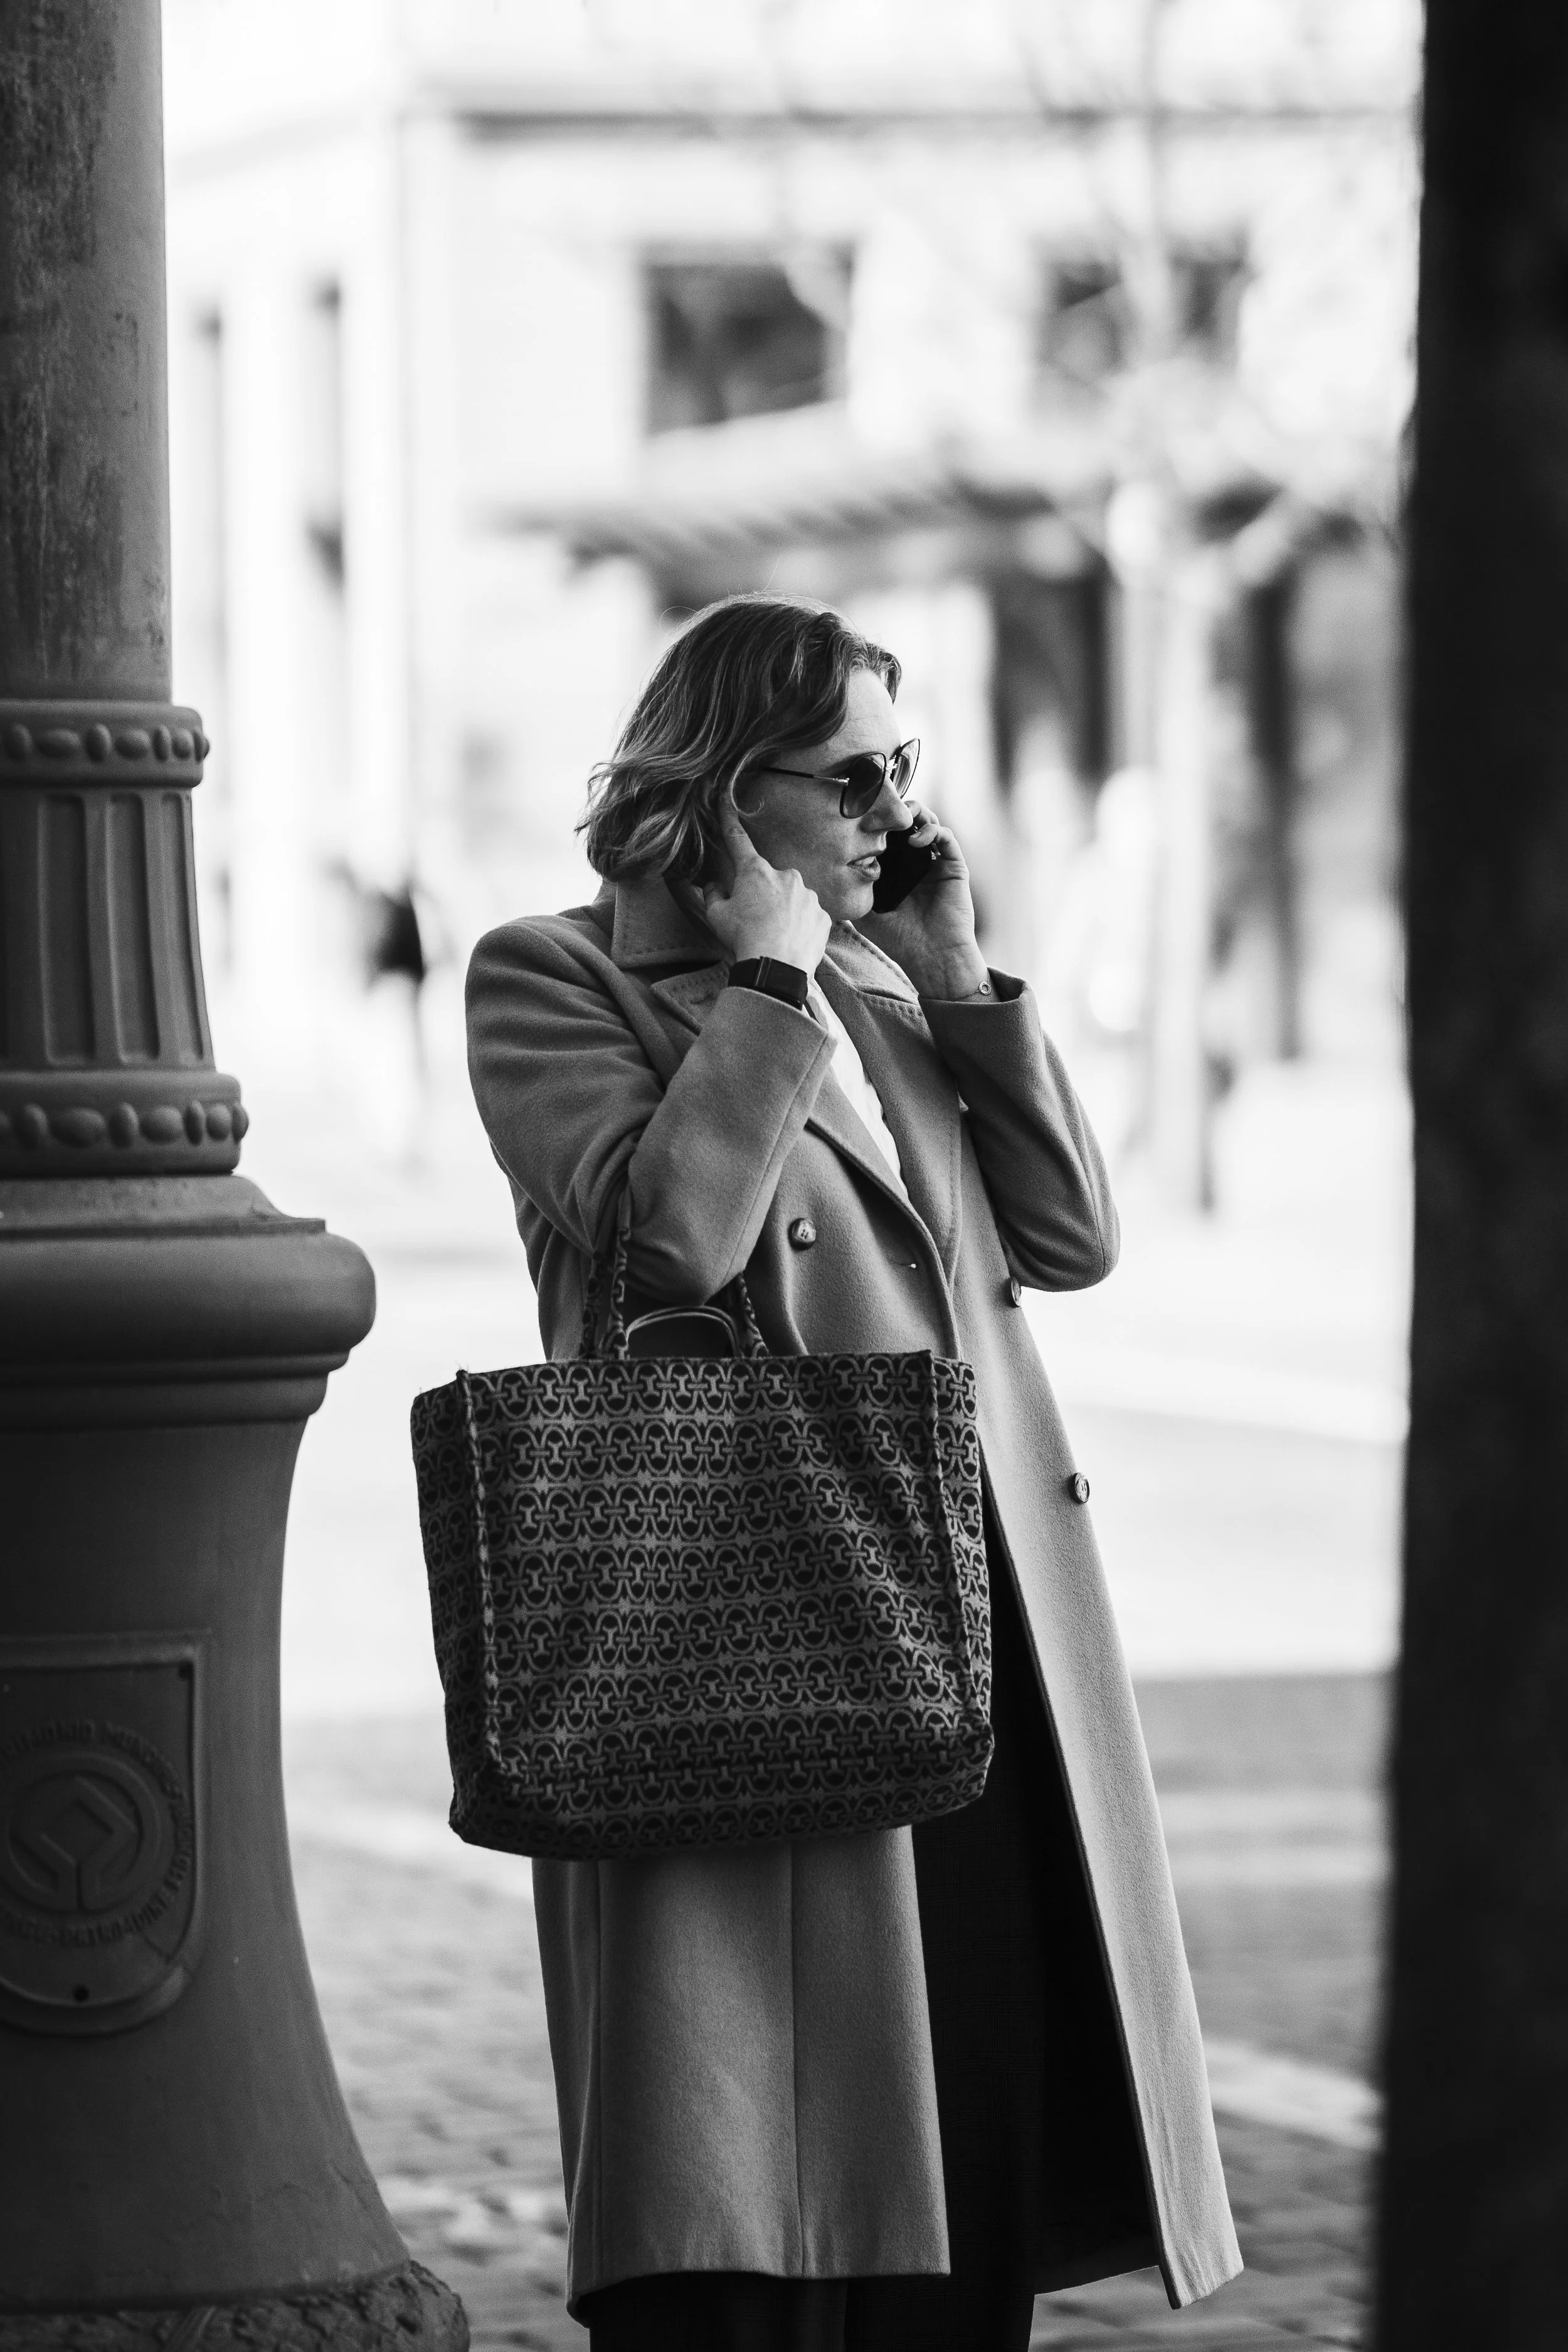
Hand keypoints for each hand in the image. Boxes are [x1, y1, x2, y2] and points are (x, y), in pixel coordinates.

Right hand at [701, 788, 832, 972]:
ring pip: (792, 898)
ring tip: (774, 936)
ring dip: (784, 911)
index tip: (724, 799)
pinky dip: (800, 926)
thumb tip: (714, 885)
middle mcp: (785, 876)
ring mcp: (808, 895)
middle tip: (755, 921)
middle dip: (763, 895)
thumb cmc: (743, 939)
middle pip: (770, 879)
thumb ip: (713, 894)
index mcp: (755, 872)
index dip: (729, 820)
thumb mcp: (716, 917)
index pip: (738, 841)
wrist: (776, 968)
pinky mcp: (823, 915)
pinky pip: (808, 916)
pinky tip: (790, 942)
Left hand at [868, 804, 989, 998]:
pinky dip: (933, 830)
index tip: (865, 817)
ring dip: (918, 813)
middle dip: (899, 811)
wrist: (933, 958)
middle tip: (886, 810)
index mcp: (897, 871)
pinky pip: (946, 837)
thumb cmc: (900, 941)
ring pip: (930, 823)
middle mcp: (917, 864)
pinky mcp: (954, 867)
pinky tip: (916, 840)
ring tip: (904, 818)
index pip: (889, 836)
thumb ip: (854, 892)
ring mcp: (936, 864)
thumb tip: (832, 871)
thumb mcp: (866, 914)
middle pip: (910, 823)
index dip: (879, 823)